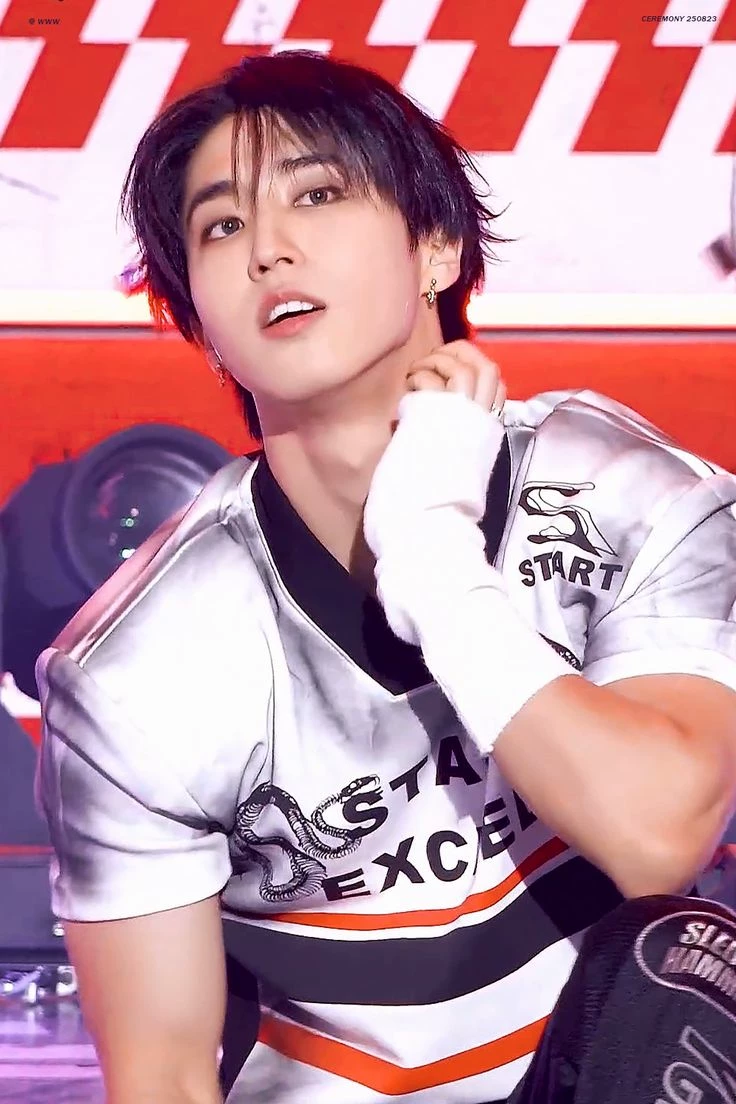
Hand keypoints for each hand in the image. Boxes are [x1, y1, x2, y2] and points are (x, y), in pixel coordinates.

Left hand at [363, 343, 506, 643]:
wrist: (427, 533)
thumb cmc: (431, 520)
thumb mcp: (448, 480)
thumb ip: (446, 456)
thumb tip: (422, 446)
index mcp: (485, 442)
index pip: (494, 392)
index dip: (470, 376)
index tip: (442, 383)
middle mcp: (482, 427)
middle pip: (490, 371)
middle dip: (459, 358)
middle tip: (431, 369)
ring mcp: (465, 420)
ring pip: (472, 365)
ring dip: (440, 362)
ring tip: (419, 377)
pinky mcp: (442, 420)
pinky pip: (442, 377)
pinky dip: (423, 375)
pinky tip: (407, 392)